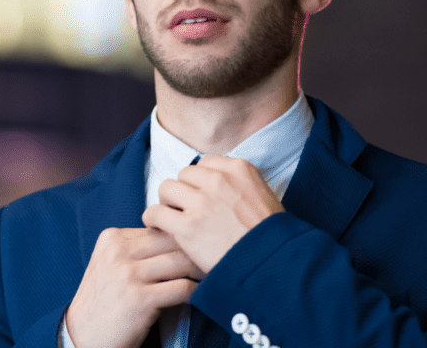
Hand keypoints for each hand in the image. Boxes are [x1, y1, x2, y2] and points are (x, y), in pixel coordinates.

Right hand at [65, 227, 202, 347]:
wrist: (83, 336)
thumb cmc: (103, 301)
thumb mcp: (109, 264)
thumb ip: (136, 249)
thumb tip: (178, 238)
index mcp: (111, 238)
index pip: (158, 228)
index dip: (181, 237)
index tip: (197, 244)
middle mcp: (118, 252)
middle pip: (171, 241)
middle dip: (195, 249)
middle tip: (212, 257)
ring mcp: (127, 275)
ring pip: (180, 261)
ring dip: (199, 269)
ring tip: (210, 274)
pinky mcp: (139, 299)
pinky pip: (182, 288)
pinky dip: (195, 291)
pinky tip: (198, 294)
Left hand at [142, 155, 283, 274]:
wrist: (273, 263)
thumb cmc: (270, 236)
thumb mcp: (263, 196)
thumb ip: (238, 185)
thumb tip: (216, 184)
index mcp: (239, 169)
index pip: (205, 164)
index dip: (200, 181)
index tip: (200, 195)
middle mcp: (218, 180)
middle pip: (184, 174)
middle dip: (183, 190)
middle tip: (185, 209)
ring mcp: (202, 202)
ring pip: (167, 188)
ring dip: (167, 203)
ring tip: (171, 218)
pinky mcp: (187, 226)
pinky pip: (156, 212)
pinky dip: (153, 219)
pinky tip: (158, 227)